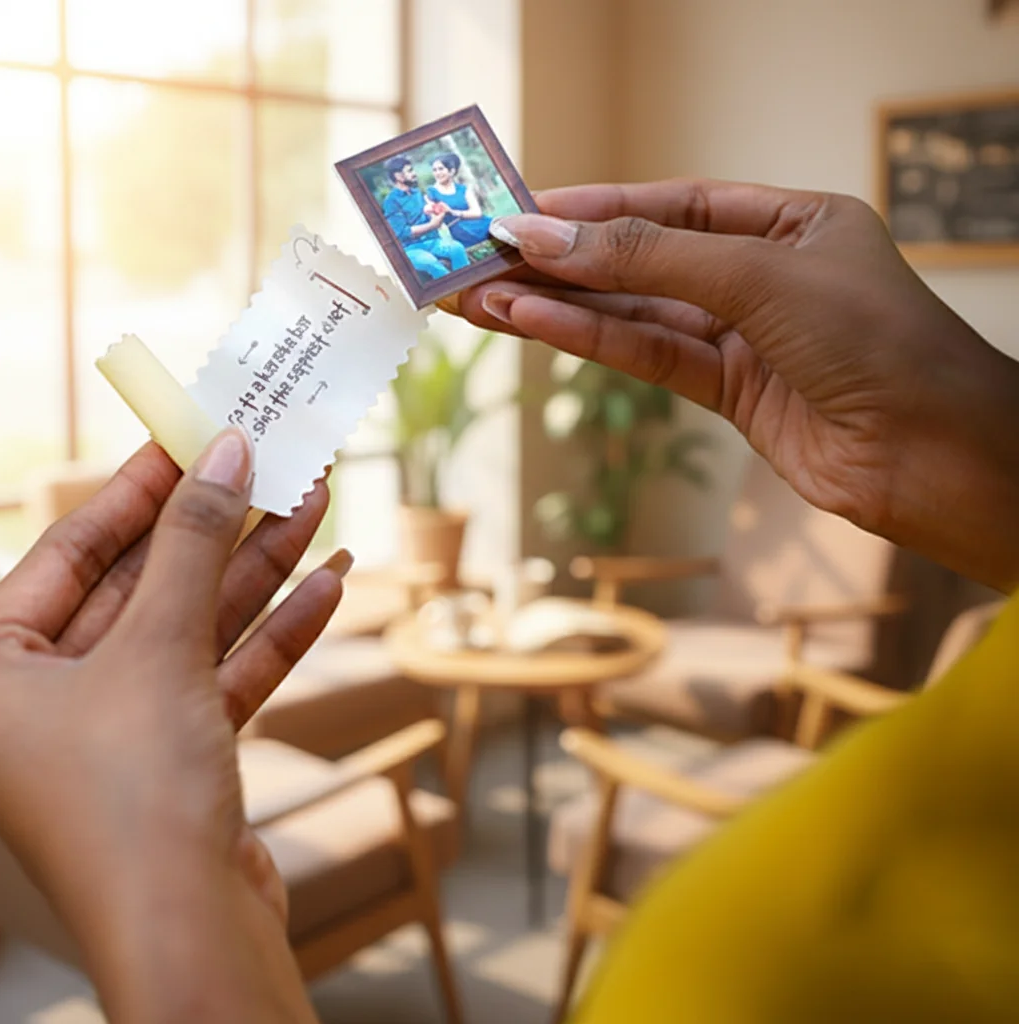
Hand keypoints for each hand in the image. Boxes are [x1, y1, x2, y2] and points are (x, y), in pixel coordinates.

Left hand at [0, 432, 344, 1021]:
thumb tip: (225, 454)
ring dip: (261, 570)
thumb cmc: (132, 797)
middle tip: (272, 466)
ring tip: (316, 508)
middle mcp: (48, 694)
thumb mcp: (158, 649)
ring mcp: (120, 726)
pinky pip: (227, 673)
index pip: (74, 547)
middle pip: (147, 583)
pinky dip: (277, 633)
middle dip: (219, 526)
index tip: (195, 435)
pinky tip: (328, 588)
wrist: (189, 936)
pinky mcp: (180, 753)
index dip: (141, 486)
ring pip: (197, 625)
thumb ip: (194, 545)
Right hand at [448, 180, 1018, 590]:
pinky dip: (591, 342)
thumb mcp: (758, 277)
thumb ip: (650, 260)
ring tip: (482, 299)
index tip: (521, 213)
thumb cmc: (878, 342)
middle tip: (478, 259)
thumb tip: (549, 240)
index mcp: (790, 222)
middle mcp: (763, 275)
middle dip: (560, 262)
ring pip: (634, 315)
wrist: (935, 458)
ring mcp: (743, 337)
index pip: (673, 204)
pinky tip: (536, 326)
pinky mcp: (729, 394)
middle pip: (641, 261)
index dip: (595, 208)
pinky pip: (647, 358)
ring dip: (559, 307)